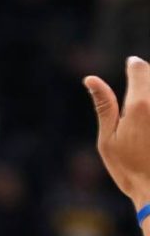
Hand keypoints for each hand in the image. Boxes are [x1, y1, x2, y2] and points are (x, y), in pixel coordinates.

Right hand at [85, 57, 149, 206]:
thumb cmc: (128, 169)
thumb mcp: (107, 140)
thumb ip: (103, 106)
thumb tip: (91, 79)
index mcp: (139, 105)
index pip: (139, 69)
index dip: (134, 66)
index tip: (131, 66)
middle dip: (146, 79)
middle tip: (138, 100)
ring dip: (149, 94)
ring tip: (143, 124)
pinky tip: (146, 129)